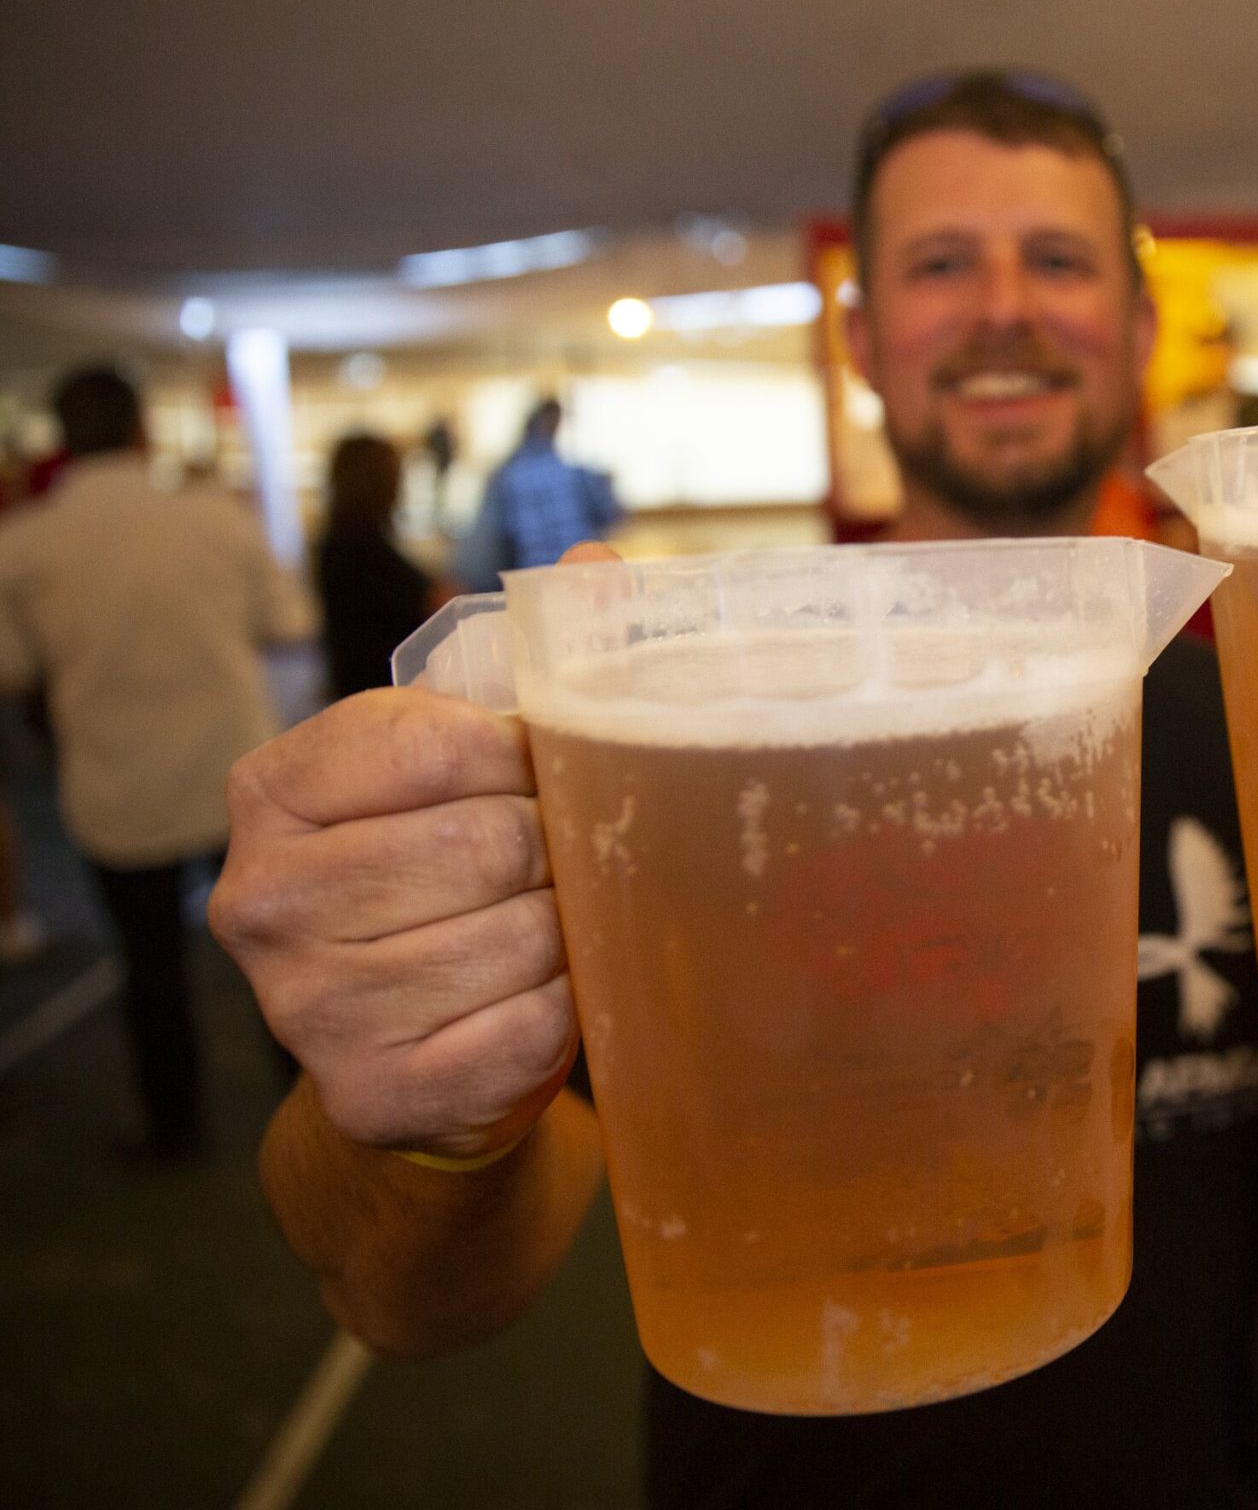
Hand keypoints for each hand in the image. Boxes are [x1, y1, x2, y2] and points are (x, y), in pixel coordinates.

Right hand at [209, 545, 615, 1159]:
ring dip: (566, 937)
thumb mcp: (467, 760)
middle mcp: (261, 897)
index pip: (437, 741)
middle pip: (487, 842)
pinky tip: (540, 1005)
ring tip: (550, 935)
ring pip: (516, 936)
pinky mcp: (370, 1093)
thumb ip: (529, 660)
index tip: (543, 777)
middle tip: (561, 869)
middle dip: (554, 854)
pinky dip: (562, 1017)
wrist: (421, 1057)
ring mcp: (303, 1006)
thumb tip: (597, 564)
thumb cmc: (452, 878)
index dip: (526, 758)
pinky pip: (526, 1032)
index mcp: (272, 789)